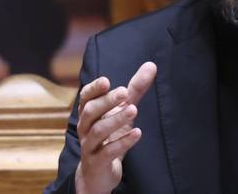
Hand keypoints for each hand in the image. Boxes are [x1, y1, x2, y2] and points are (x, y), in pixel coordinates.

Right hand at [74, 62, 156, 193]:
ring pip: (97, 131)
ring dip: (115, 120)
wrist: (98, 172)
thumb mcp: (123, 110)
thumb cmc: (110, 135)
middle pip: (90, 112)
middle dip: (106, 101)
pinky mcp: (97, 162)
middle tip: (124, 93)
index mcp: (89, 113)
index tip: (106, 81)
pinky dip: (122, 142)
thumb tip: (151, 65)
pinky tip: (137, 133)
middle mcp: (86, 128)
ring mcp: (89, 146)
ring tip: (134, 110)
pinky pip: (106, 152)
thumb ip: (135, 90)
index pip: (85, 97)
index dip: (94, 89)